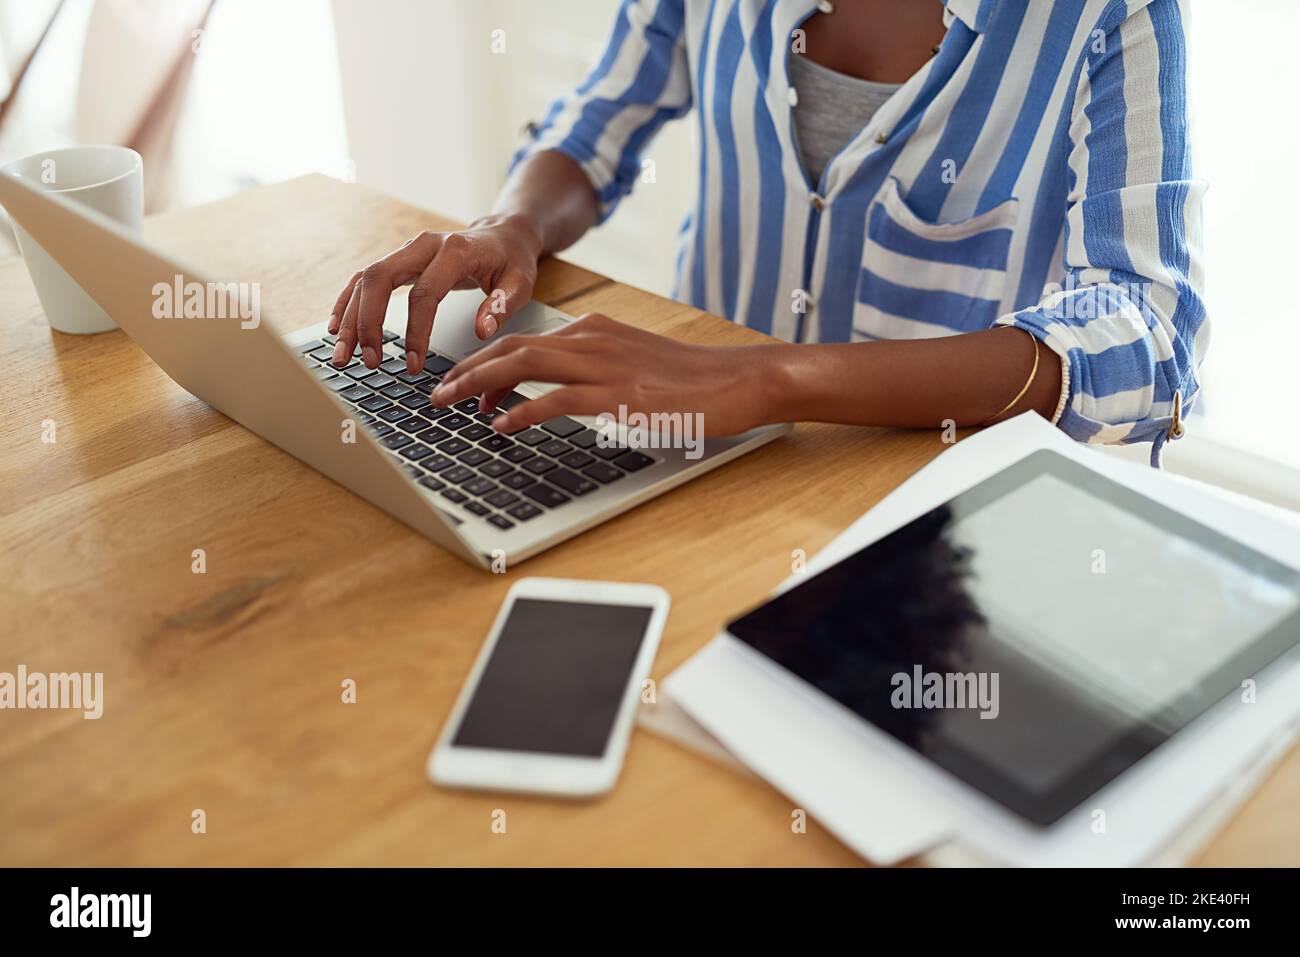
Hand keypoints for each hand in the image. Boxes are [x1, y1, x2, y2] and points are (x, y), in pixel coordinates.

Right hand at [328, 213, 542, 372]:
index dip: (416, 331)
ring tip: (343, 355)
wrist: (503, 236)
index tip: (413, 364)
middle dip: (368, 323)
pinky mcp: (398, 260)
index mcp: (454, 251)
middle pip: (380, 279)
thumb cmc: (511, 261)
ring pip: (365, 279)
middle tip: (368, 361)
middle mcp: (423, 245)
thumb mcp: (520, 283)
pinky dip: (347, 303)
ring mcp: (406, 250)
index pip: (425, 293)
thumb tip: (481, 331)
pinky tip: (336, 328)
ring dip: (350, 318)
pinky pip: (364, 279)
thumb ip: (502, 305)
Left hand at [429, 312, 780, 437]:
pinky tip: (502, 426)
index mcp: (594, 330)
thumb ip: (596, 368)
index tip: (462, 385)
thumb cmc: (691, 380)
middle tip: (437, 394)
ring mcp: (604, 365)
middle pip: (512, 348)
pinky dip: (521, 412)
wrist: (737, 380)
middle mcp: (592, 339)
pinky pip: (556, 400)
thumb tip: (559, 391)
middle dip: (467, 370)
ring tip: (451, 406)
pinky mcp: (618, 394)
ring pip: (524, 366)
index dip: (485, 363)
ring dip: (480, 386)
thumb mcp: (635, 363)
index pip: (524, 341)